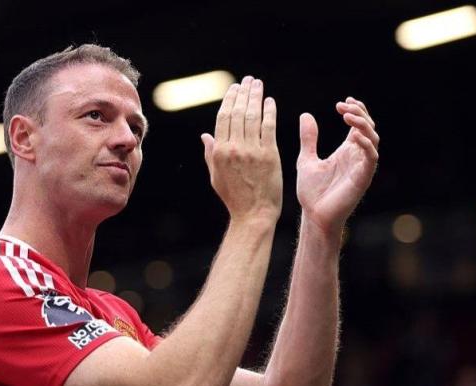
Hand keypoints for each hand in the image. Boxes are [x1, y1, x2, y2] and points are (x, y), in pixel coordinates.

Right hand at [201, 76, 281, 222]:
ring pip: (253, 116)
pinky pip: (268, 127)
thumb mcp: (215, 176)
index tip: (234, 88)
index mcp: (219, 152)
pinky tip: (270, 101)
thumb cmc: (234, 198)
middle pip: (238, 113)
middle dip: (242, 93)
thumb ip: (210, 153)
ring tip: (258, 84)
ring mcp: (252, 151)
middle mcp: (234, 148)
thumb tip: (205, 135)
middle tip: (247, 80)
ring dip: (255, 97)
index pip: (223, 118)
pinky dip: (269, 112)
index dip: (229, 100)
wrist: (254, 214)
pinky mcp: (269, 155)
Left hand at [296, 97, 378, 233]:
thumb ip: (309, 139)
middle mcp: (357, 156)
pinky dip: (366, 144)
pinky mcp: (363, 177)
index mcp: (346, 151)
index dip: (355, 111)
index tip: (342, 103)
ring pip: (373, 139)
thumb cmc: (312, 192)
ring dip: (363, 125)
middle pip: (368, 127)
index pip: (358, 125)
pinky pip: (371, 157)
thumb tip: (305, 115)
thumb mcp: (306, 159)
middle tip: (343, 107)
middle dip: (359, 114)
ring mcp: (361, 166)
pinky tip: (353, 135)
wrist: (314, 215)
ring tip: (347, 116)